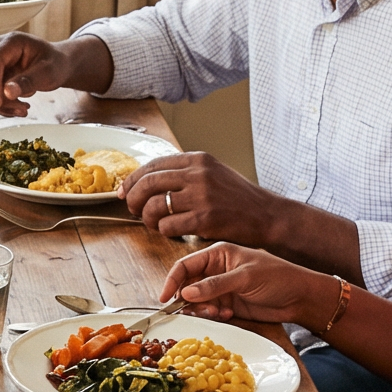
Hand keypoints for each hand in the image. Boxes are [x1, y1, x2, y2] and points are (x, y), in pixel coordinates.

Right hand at [0, 32, 94, 116]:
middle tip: (21, 109)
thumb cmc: (55, 63)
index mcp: (11, 42)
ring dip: (1, 105)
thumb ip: (28, 81)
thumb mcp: (48, 72)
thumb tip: (7, 92)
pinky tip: (18, 107)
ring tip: (23, 109)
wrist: (58, 64)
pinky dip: (2, 105)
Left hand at [123, 152, 291, 248]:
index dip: (133, 179)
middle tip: (134, 210)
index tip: (125, 191)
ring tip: (156, 224)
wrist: (266, 215)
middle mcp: (197, 174)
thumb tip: (148, 180)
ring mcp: (201, 196)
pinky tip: (172, 232)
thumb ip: (185, 173)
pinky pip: (167, 226)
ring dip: (148, 219)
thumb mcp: (213, 173)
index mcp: (198, 159)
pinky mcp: (204, 218)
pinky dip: (164, 231)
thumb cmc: (238, 198)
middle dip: (134, 200)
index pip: (152, 165)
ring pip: (153, 206)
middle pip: (147, 184)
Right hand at [158, 242, 338, 327]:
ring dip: (201, 309)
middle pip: (187, 285)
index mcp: (218, 254)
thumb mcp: (245, 277)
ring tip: (218, 313)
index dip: (172, 280)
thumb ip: (215, 285)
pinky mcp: (227, 304)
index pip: (185, 265)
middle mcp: (215, 270)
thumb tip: (186, 293)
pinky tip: (228, 314)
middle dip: (187, 299)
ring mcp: (221, 288)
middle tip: (195, 311)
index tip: (165, 298)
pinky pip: (209, 311)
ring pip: (196, 301)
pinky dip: (213, 316)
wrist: (301, 298)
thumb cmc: (278, 277)